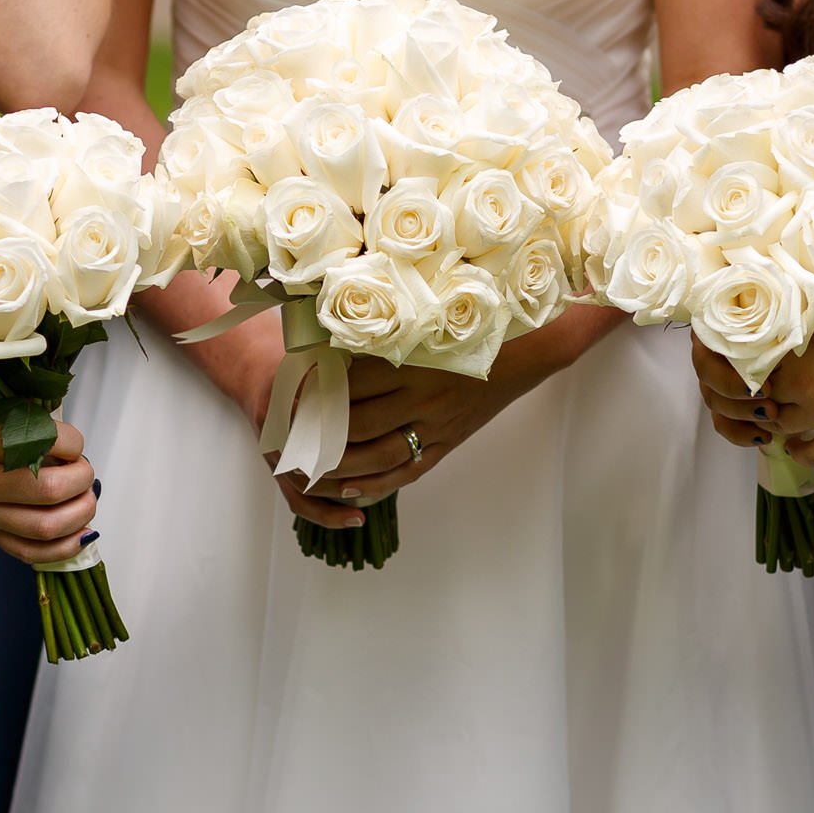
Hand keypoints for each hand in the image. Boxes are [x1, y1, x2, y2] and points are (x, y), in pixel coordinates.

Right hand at [0, 399, 98, 565]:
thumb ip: (26, 423)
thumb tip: (73, 446)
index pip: (41, 443)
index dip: (71, 441)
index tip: (72, 440)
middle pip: (48, 490)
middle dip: (81, 478)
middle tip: (82, 469)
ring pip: (45, 527)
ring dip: (80, 513)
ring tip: (85, 497)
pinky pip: (29, 553)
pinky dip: (64, 547)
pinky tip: (81, 531)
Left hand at [275, 333, 562, 529]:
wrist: (527, 352)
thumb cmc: (476, 328)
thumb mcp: (429, 323)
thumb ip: (385, 333)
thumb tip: (334, 337)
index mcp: (414, 363)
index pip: (353, 383)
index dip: (318, 392)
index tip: (288, 395)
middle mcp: (423, 398)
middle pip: (358, 423)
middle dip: (319, 434)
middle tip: (286, 438)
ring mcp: (436, 426)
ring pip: (378, 455)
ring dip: (340, 466)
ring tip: (308, 469)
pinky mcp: (447, 444)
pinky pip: (407, 471)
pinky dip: (376, 484)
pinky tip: (349, 489)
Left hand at [693, 302, 813, 466]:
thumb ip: (808, 333)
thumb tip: (781, 337)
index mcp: (799, 348)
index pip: (754, 370)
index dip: (757, 376)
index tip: (761, 378)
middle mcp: (803, 381)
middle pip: (766, 401)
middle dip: (768, 402)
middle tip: (772, 402)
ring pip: (784, 428)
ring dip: (783, 427)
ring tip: (785, 424)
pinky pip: (810, 455)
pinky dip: (802, 453)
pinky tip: (803, 448)